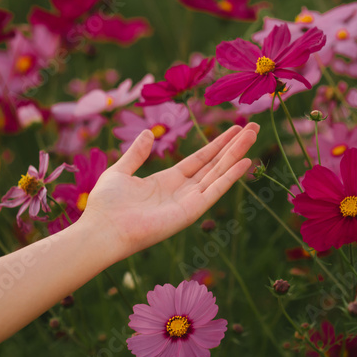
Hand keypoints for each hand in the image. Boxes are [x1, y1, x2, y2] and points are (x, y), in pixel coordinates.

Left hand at [78, 123, 258, 265]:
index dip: (217, 144)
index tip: (233, 130)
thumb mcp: (121, 170)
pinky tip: (245, 161)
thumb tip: (148, 133)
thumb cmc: (107, 204)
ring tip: (253, 135)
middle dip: (233, 146)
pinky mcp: (191, 212)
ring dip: (236, 154)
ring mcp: (188, 202)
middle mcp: (182, 191)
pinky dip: (230, 176)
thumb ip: (137, 153)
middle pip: (214, 164)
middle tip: (253, 127)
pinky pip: (214, 190)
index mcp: (167, 181)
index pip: (199, 159)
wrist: (102, 229)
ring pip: (218, 173)